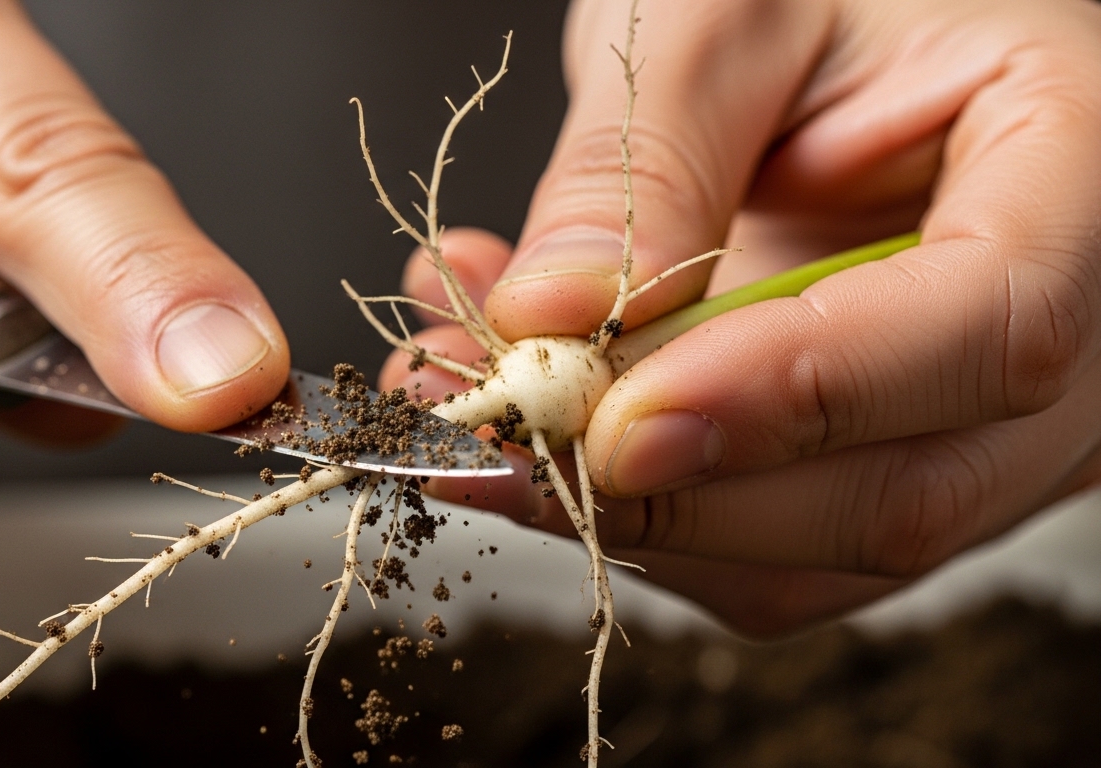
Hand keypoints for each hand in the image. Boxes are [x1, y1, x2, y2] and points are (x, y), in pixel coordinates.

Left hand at [381, 0, 1100, 635]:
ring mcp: (972, 421)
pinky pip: (763, 544)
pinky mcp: (877, 459)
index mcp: (1076, 176)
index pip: (984, 332)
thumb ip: (641, 164)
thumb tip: (550, 318)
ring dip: (618, 504)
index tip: (619, 419)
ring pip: (815, 554)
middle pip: (901, 492)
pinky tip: (532, 396)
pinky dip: (626, 497)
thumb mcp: (721, 16)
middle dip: (672, 491)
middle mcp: (1061, 333)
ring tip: (471, 385)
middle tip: (492, 431)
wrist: (838, 20)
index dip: (794, 396)